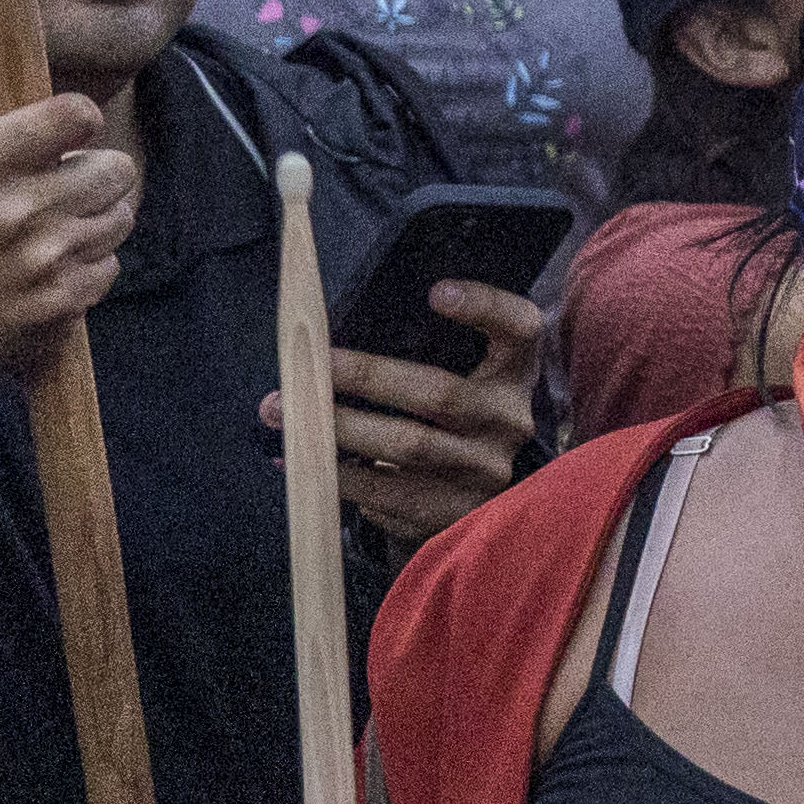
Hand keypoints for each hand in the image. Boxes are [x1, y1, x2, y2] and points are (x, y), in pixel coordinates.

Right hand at [0, 69, 134, 393]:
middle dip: (95, 173)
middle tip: (63, 186)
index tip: (70, 130)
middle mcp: (16, 210)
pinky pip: (112, 263)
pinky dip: (90, 264)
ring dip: (96, 219)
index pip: (74, 116)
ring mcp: (44, 259)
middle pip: (117, 167)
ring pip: (121, 216)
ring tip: (55, 227)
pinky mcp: (62, 299)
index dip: (81, 118)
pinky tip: (53, 266)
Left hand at [296, 284, 545, 555]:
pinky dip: (337, 474)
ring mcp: (485, 470)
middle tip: (308, 367)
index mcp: (512, 374)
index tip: (436, 292)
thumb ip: (417, 357)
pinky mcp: (455, 512)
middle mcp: (508, 420)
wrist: (471, 499)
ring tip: (283, 413)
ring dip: (337, 428)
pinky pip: (388, 492)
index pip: (519, 329)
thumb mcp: (457, 381)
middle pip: (440, 393)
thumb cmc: (444, 423)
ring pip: (407, 445)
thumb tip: (322, 346)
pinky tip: (301, 460)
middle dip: (365, 376)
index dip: (485, 307)